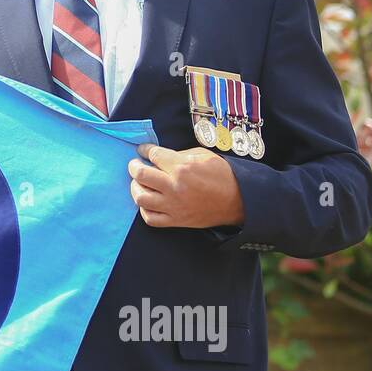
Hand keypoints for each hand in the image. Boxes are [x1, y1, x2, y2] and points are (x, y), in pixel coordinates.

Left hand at [127, 143, 244, 228]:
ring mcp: (173, 206)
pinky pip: (150, 217)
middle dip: (134, 166)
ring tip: (139, 183)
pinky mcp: (176, 220)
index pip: (153, 155)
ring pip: (140, 197)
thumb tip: (158, 156)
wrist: (238, 200)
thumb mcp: (202, 155)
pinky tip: (147, 201)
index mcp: (182, 168)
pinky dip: (144, 209)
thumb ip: (178, 154)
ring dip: (135, 187)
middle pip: (140, 175)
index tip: (143, 150)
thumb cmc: (221, 175)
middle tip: (135, 165)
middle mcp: (174, 187)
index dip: (144, 150)